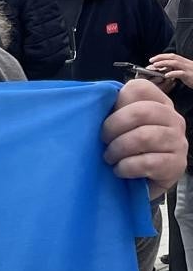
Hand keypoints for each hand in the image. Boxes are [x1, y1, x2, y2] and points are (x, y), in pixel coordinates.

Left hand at [102, 78, 187, 199]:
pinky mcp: (177, 164)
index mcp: (158, 102)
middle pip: (140, 112)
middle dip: (113, 127)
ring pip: (144, 137)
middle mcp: (173, 118)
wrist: (138, 182)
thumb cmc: (124, 147)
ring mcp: (178, 141)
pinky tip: (120, 169)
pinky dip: (126, 167)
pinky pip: (147, 162)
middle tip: (103, 140)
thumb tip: (92, 100)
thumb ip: (110, 107)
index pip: (140, 88)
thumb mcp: (118, 124)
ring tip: (109, 157)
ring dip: (118, 149)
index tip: (104, 117)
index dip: (116, 102)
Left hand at [151, 53, 192, 87]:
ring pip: (175, 63)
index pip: (172, 56)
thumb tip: (164, 69)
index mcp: (185, 62)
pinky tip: (166, 75)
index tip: (153, 59)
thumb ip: (176, 69)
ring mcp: (188, 69)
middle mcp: (186, 63)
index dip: (162, 56)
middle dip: (160, 58)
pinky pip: (180, 73)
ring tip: (155, 66)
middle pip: (172, 57)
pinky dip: (172, 73)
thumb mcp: (185, 72)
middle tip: (151, 61)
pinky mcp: (189, 76)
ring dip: (164, 63)